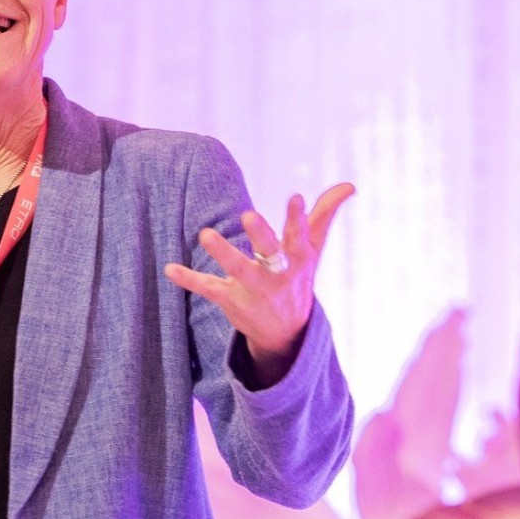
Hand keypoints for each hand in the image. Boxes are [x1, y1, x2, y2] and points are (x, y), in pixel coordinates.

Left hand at [165, 184, 354, 383]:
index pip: (299, 236)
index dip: (298, 218)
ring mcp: (254, 289)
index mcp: (298, 259)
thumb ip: (325, 214)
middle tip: (249, 214)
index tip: (295, 198)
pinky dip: (189, 279)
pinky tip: (170, 268)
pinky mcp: (232, 300)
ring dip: (223, 253)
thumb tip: (350, 185)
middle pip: (271, 253)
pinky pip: (209, 289)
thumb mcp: (314, 250)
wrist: (286, 333)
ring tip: (205, 234)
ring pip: (238, 270)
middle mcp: (277, 275)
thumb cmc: (298, 278)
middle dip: (261, 236)